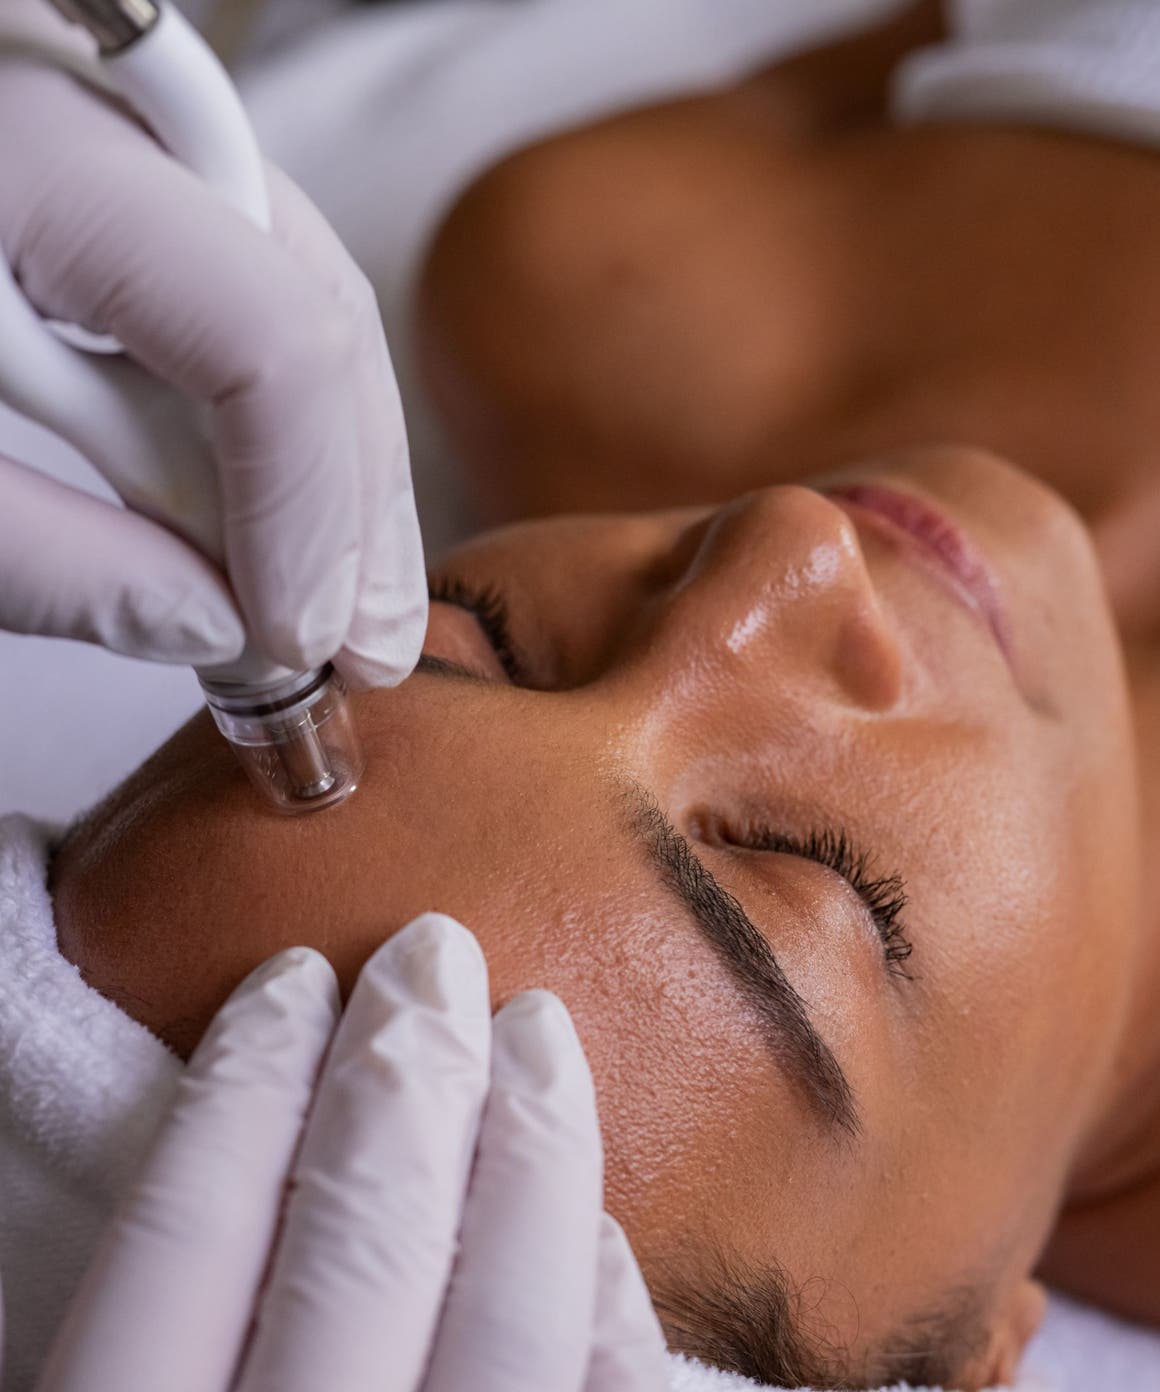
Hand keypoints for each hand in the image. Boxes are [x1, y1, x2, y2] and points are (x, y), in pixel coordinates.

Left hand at [0, 32, 425, 685]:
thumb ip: (38, 558)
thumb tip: (208, 626)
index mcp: (32, 151)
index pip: (267, 346)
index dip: (307, 515)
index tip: (289, 642)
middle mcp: (107, 105)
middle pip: (316, 317)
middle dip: (349, 506)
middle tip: (357, 643)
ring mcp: (115, 116)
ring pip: (298, 298)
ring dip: (326, 464)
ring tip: (333, 594)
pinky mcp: (106, 154)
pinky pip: (233, 283)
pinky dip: (257, 409)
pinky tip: (267, 504)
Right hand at [21, 915, 666, 1391]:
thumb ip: (122, 1324)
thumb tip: (200, 1134)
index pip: (183, 1233)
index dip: (241, 1083)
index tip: (285, 983)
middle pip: (357, 1242)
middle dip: (402, 1073)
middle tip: (431, 955)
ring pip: (505, 1314)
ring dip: (524, 1148)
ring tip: (533, 1033)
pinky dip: (600, 1308)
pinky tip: (600, 1231)